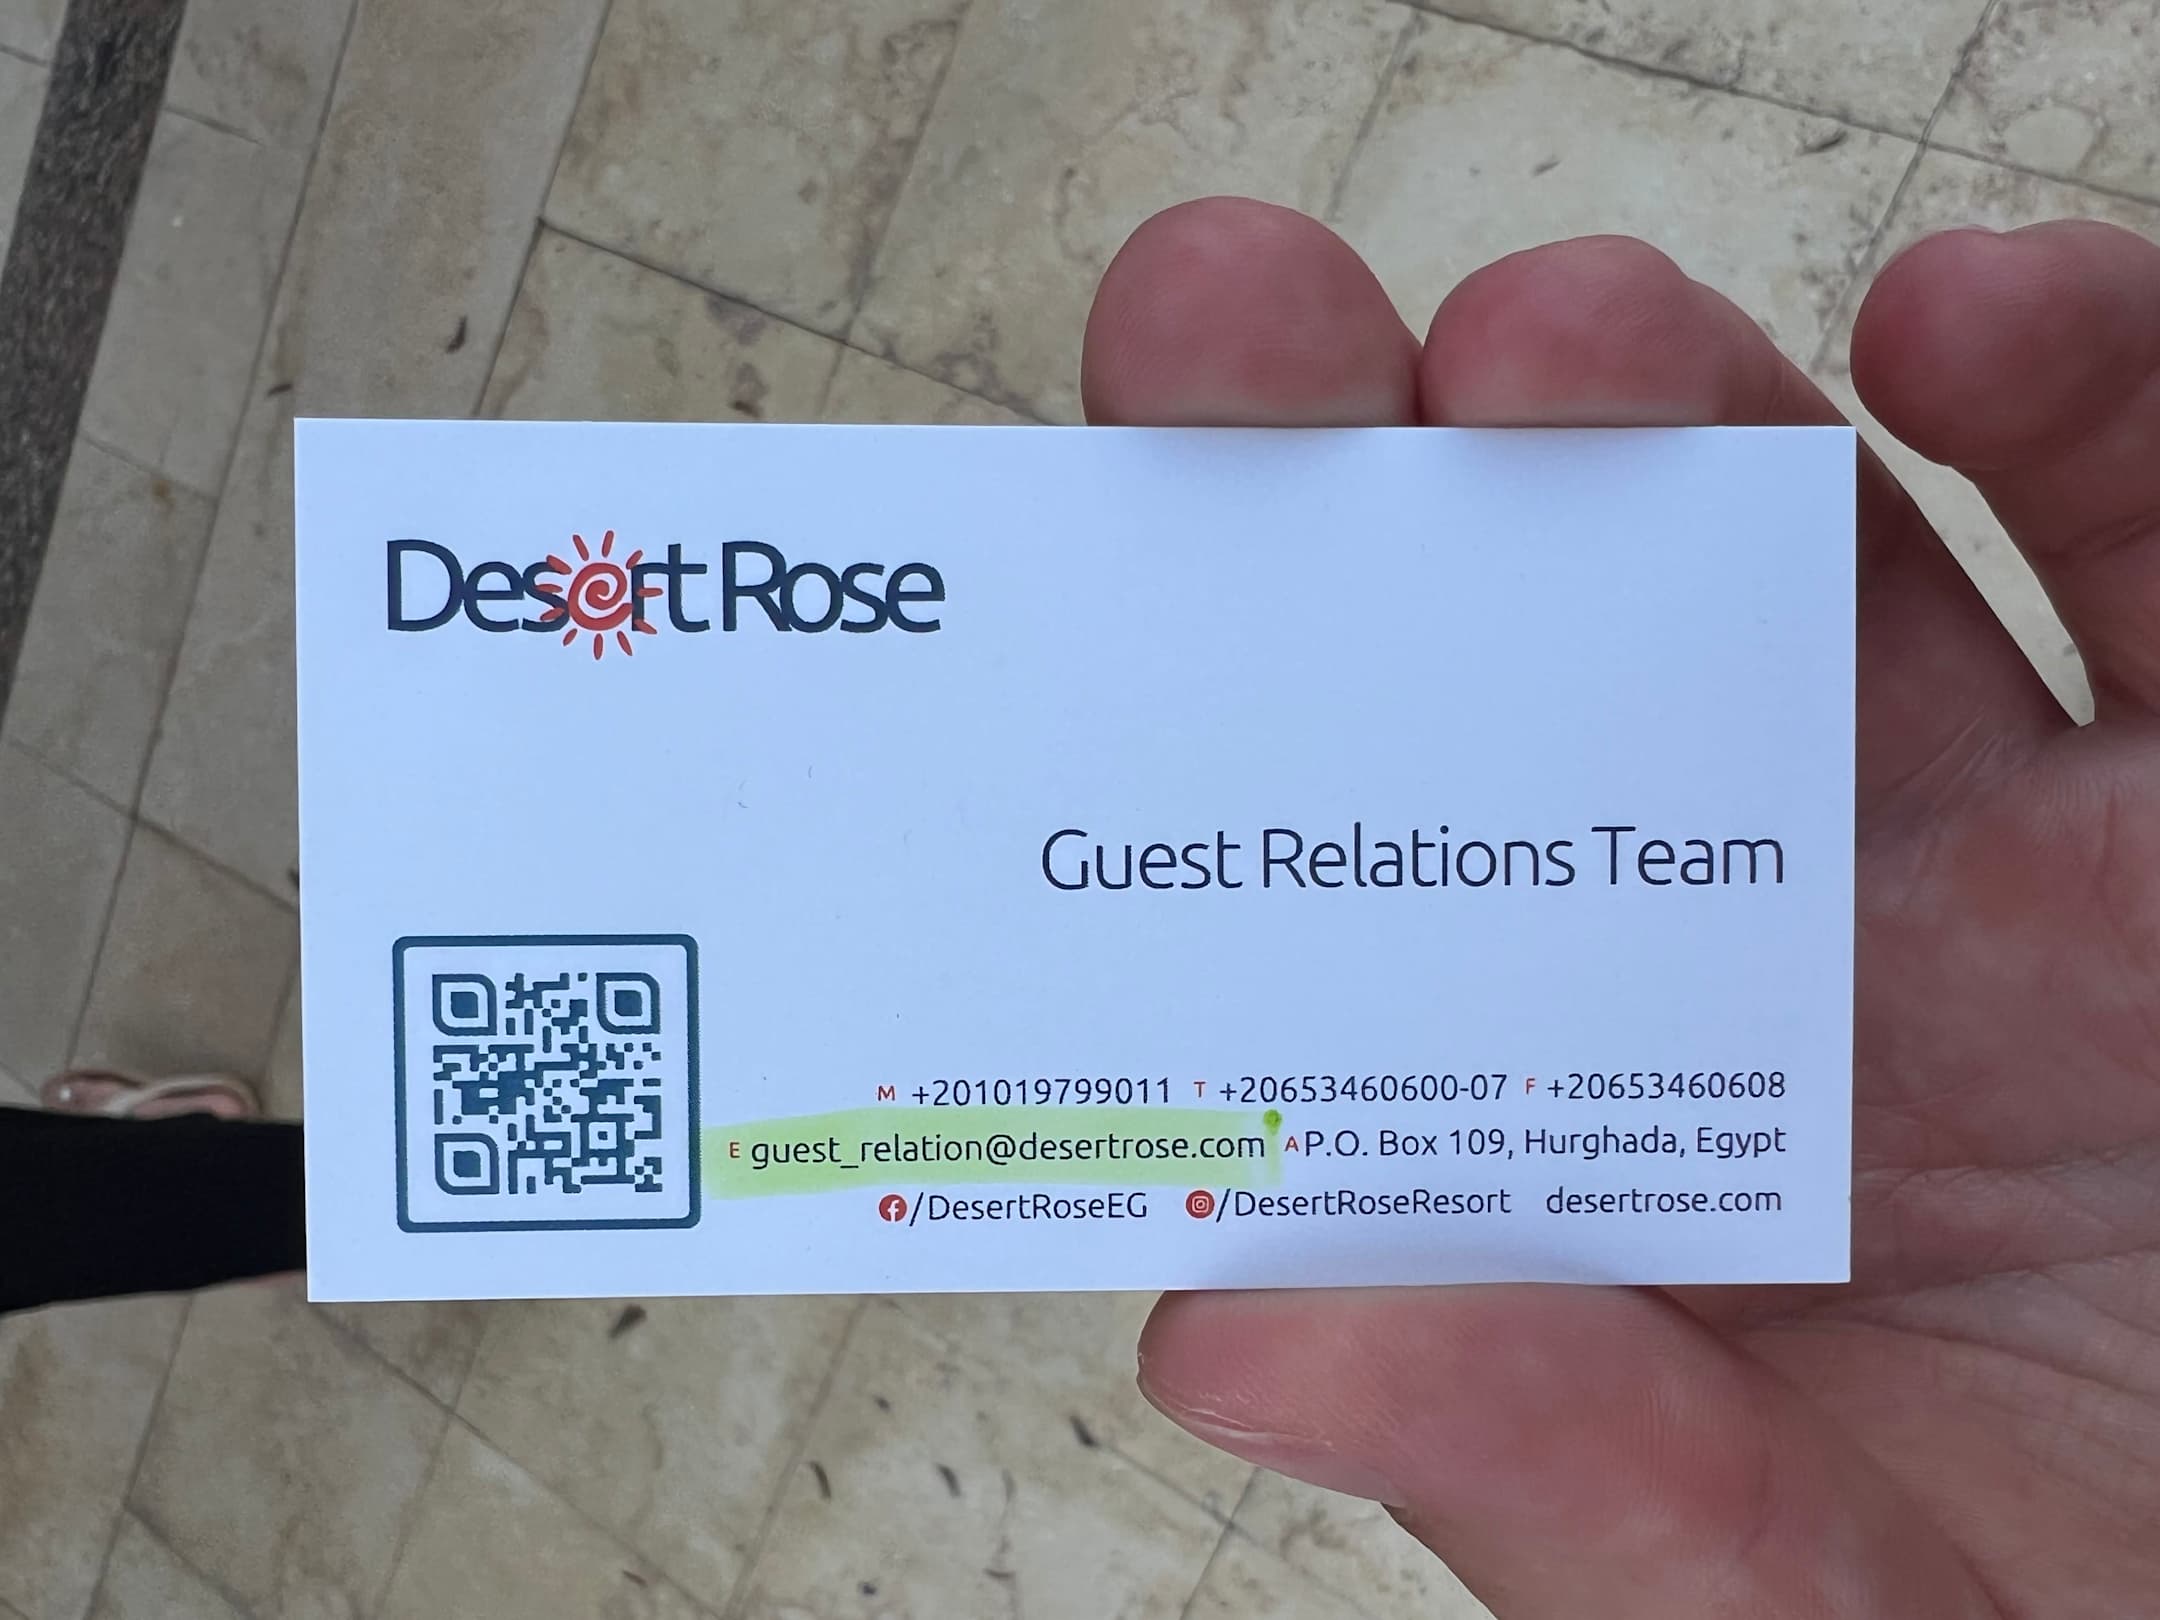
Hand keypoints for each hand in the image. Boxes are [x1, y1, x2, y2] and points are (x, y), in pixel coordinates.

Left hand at [1086, 199, 2159, 1618]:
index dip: (1176, 726)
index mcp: (1574, 1112)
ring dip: (1646, 394)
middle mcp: (1738, 932)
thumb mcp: (1776, 1590)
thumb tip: (1228, 1335)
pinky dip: (2075, 391)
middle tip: (1222, 333)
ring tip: (1553, 341)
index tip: (1051, 589)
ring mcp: (1979, 840)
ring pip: (1783, 535)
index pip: (1327, 885)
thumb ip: (1549, 1469)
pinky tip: (1968, 332)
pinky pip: (2148, 523)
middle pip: (1502, 638)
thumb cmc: (2036, 1602)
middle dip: (1351, 464)